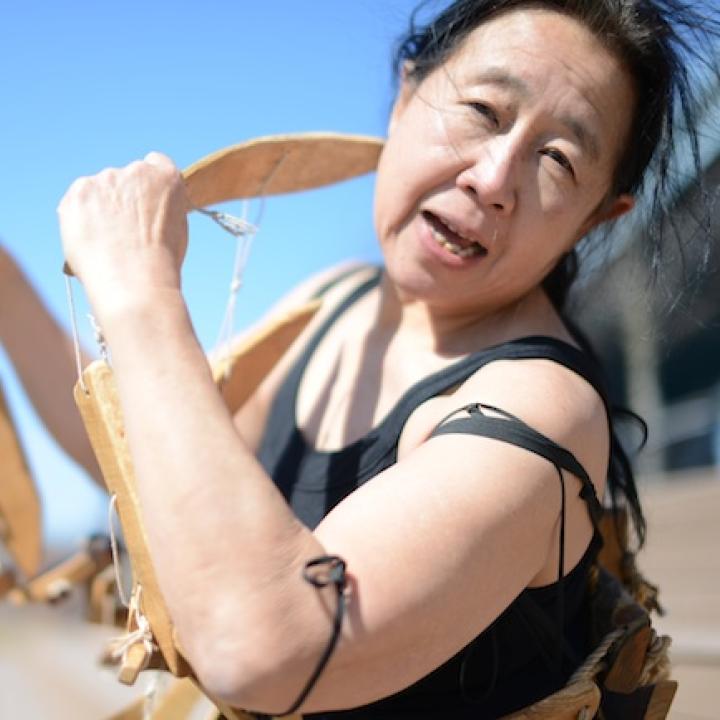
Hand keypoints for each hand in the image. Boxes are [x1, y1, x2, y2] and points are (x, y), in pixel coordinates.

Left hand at [57, 152, 188, 311]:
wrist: (135, 280)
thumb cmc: (161, 263)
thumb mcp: (177, 228)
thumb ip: (162, 208)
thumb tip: (148, 210)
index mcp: (165, 176)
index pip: (155, 162)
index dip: (148, 184)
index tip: (144, 202)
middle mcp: (134, 171)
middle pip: (123, 179)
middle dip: (121, 199)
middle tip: (123, 232)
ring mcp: (104, 180)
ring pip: (97, 191)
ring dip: (99, 209)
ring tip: (107, 243)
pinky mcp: (77, 194)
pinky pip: (76, 202)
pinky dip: (80, 218)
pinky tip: (92, 241)